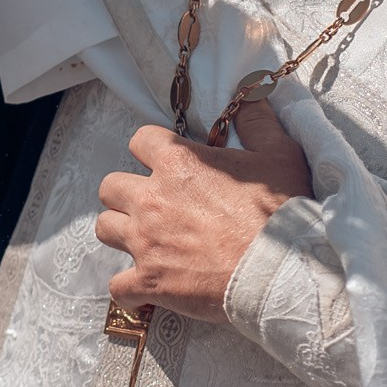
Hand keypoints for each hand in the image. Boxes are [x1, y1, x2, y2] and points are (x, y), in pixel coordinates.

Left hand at [95, 101, 313, 323]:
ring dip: (121, 232)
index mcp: (178, 164)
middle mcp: (152, 199)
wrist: (281, 271)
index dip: (152, 149)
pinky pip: (118, 286)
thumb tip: (248, 98)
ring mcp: (146, 242)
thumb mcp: (279, 154)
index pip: (139, 140)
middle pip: (110, 186)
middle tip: (153, 203)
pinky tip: (145, 288)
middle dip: (127, 192)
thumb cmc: (280, 212)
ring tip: (145, 240)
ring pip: (104, 228)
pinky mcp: (150, 282)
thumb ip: (258, 123)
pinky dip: (129, 288)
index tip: (167, 162)